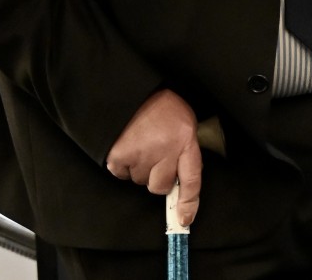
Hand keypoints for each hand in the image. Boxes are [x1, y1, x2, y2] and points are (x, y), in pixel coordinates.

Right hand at [105, 89, 201, 226]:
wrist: (132, 91)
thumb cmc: (162, 107)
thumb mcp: (184, 122)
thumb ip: (185, 150)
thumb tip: (182, 181)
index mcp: (185, 139)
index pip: (192, 179)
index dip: (189, 202)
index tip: (184, 219)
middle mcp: (165, 149)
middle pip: (161, 186)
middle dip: (158, 177)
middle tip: (156, 155)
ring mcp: (141, 154)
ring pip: (141, 181)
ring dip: (141, 169)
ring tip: (142, 144)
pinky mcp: (119, 157)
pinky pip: (123, 175)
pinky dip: (124, 165)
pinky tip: (128, 146)